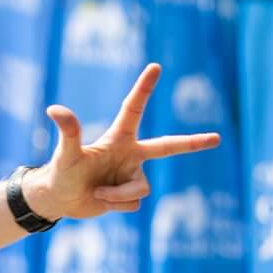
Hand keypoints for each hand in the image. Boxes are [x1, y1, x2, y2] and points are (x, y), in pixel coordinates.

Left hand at [26, 63, 222, 221]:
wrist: (59, 200)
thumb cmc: (60, 173)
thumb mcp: (65, 155)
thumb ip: (68, 132)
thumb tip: (54, 108)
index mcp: (118, 139)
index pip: (134, 109)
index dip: (144, 88)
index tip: (155, 66)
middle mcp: (130, 155)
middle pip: (167, 147)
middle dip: (192, 143)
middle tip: (217, 139)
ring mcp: (132, 175)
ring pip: (139, 189)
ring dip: (116, 195)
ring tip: (96, 192)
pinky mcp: (131, 195)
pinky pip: (133, 203)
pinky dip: (116, 205)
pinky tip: (102, 201)